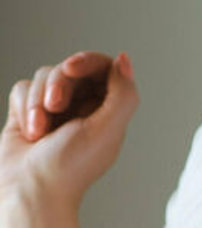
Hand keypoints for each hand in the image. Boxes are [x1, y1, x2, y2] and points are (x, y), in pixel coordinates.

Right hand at [0, 51, 139, 209]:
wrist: (29, 196)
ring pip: (46, 75)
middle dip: (59, 85)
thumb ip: (124, 92)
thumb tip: (123, 60)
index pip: (102, 66)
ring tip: (39, 131)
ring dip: (38, 102)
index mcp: (108, 106)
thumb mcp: (108, 129)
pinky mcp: (30, 111)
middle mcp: (84, 104)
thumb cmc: (69, 168)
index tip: (72, 68)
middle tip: (55, 106)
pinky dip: (24, 107)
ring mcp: (57, 107)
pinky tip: (30, 132)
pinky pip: (24, 88)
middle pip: (71, 68)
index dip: (87, 61)